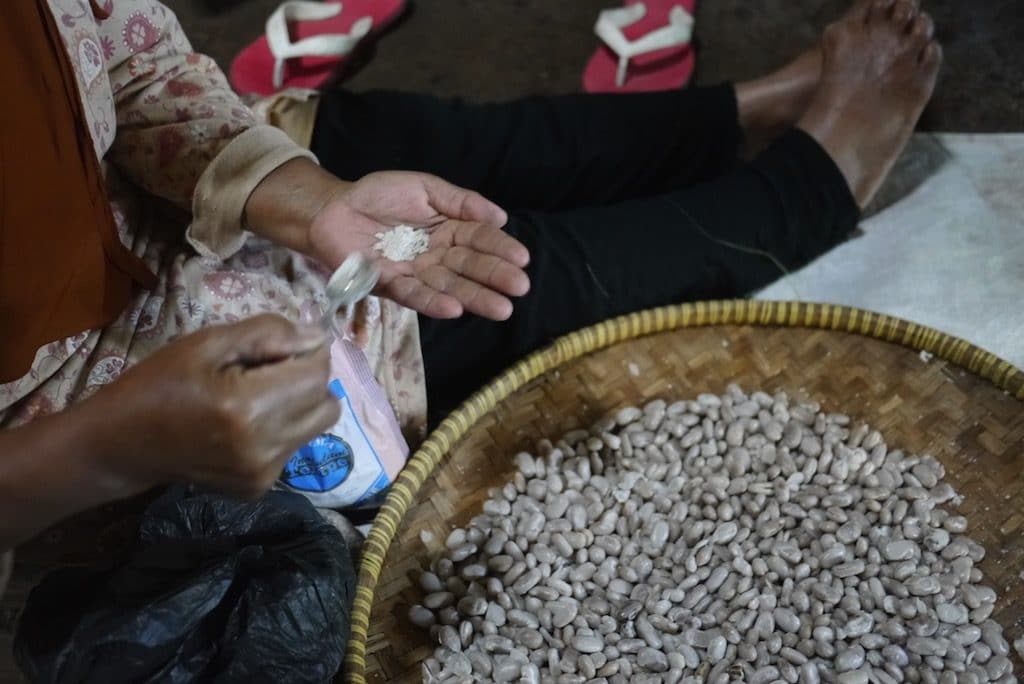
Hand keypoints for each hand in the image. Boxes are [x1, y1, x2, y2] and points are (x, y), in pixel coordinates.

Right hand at [93, 315, 338, 498]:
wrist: (122, 444)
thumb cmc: (160, 384)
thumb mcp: (207, 343)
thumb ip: (268, 334)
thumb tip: (318, 336)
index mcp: (249, 407)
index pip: (318, 374)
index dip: (307, 353)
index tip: (279, 348)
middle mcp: (265, 447)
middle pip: (327, 404)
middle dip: (308, 380)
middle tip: (269, 370)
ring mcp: (263, 474)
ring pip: (315, 427)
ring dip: (298, 405)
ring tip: (255, 396)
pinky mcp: (258, 489)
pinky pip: (293, 448)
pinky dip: (281, 430)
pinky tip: (244, 425)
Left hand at [308, 171, 530, 319]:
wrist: (332, 208)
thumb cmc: (378, 196)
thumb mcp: (424, 188)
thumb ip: (460, 201)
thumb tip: (500, 216)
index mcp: (449, 231)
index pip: (480, 240)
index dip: (500, 248)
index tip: (522, 258)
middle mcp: (437, 256)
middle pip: (470, 267)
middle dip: (495, 277)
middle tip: (520, 287)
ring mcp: (415, 273)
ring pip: (449, 287)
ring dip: (475, 298)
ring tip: (501, 308)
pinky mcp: (390, 285)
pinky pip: (414, 295)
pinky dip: (433, 303)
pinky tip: (454, 309)